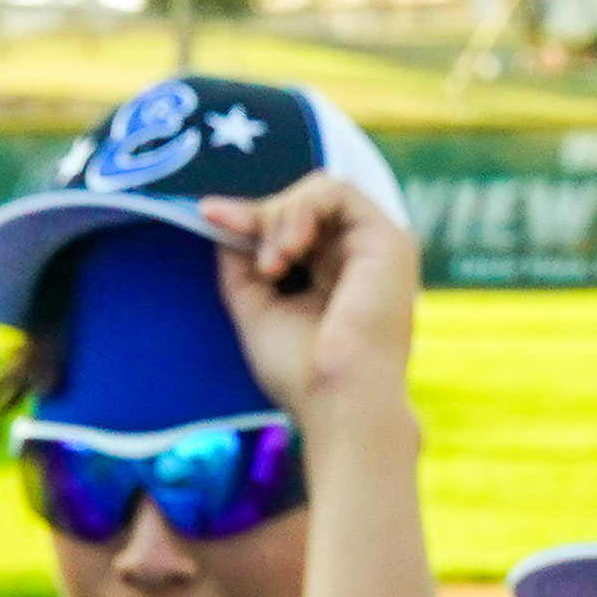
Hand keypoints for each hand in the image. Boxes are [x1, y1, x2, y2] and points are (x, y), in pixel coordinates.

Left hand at [209, 173, 423, 421]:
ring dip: (280, 218)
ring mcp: (376, 246)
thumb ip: (240, 263)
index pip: (292, 225)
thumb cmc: (303, 375)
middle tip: (255, 263)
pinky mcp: (387, 239)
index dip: (251, 218)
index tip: (209, 216)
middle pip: (304, 204)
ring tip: (272, 265)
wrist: (338, 404)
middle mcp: (359, 257)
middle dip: (263, 219)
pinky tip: (288, 250)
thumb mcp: (256, 308)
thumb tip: (219, 218)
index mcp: (334, 275)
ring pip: (319, 192)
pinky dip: (300, 210)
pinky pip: (336, 192)